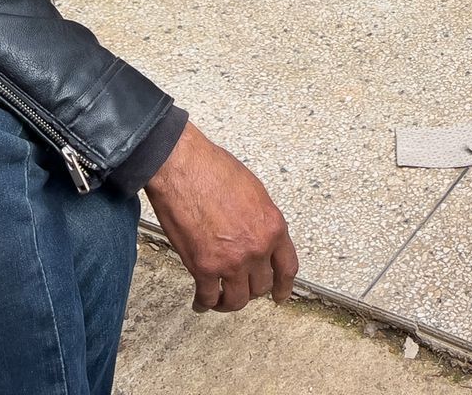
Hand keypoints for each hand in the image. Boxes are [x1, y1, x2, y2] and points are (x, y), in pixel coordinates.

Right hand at [143, 122, 298, 312]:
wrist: (184, 169)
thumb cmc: (214, 171)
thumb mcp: (254, 192)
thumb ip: (261, 220)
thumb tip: (258, 235)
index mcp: (273, 227)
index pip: (287, 267)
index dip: (284, 287)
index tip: (281, 296)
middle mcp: (257, 248)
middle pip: (262, 286)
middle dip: (252, 289)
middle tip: (241, 288)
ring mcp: (231, 261)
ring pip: (238, 299)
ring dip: (229, 301)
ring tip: (221, 299)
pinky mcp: (204, 267)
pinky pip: (208, 297)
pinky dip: (204, 303)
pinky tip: (201, 302)